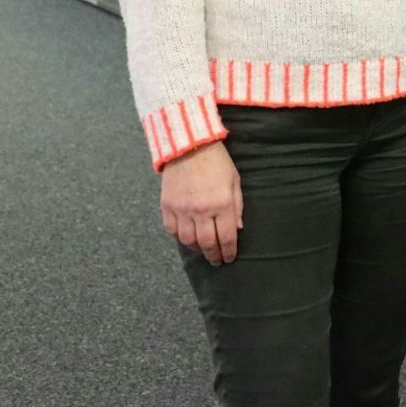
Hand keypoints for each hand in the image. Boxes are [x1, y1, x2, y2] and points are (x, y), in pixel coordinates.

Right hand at [161, 142, 242, 265]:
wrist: (189, 145)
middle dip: (213, 256)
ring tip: (203, 251)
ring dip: (197, 250)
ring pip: (188, 241)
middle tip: (217, 261)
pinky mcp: (167, 205)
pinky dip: (179, 238)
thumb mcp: (235, 182)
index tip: (229, 258)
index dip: (229, 251)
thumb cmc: (217, 162)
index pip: (226, 237)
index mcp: (222, 204)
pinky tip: (187, 238)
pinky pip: (172, 230)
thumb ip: (237, 207)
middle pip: (207, 243)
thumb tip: (238, 229)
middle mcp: (201, 210)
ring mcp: (182, 209)